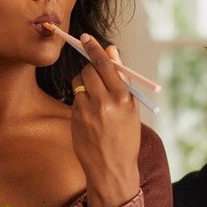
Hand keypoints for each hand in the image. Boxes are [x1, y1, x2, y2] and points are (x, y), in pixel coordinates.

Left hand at [71, 34, 140, 206]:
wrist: (112, 168)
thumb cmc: (126, 136)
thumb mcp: (131, 108)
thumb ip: (121, 78)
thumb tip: (111, 49)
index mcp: (123, 98)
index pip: (106, 64)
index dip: (94, 48)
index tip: (86, 37)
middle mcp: (105, 102)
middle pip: (89, 70)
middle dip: (90, 68)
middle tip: (94, 74)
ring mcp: (88, 111)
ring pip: (79, 82)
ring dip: (84, 83)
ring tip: (95, 100)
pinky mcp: (76, 118)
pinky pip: (75, 97)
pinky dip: (81, 99)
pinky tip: (90, 115)